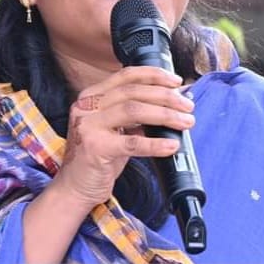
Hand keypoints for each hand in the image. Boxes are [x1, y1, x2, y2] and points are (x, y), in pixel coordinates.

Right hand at [54, 66, 195, 209]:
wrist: (75, 187)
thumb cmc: (98, 158)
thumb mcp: (116, 129)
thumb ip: (136, 114)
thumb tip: (173, 102)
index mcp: (92, 96)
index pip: (126, 76)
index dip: (154, 76)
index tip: (177, 82)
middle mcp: (87, 106)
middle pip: (133, 92)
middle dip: (166, 97)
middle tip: (188, 106)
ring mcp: (88, 126)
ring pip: (133, 110)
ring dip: (165, 115)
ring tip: (186, 122)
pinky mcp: (94, 148)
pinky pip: (131, 143)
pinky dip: (155, 144)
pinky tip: (171, 145)